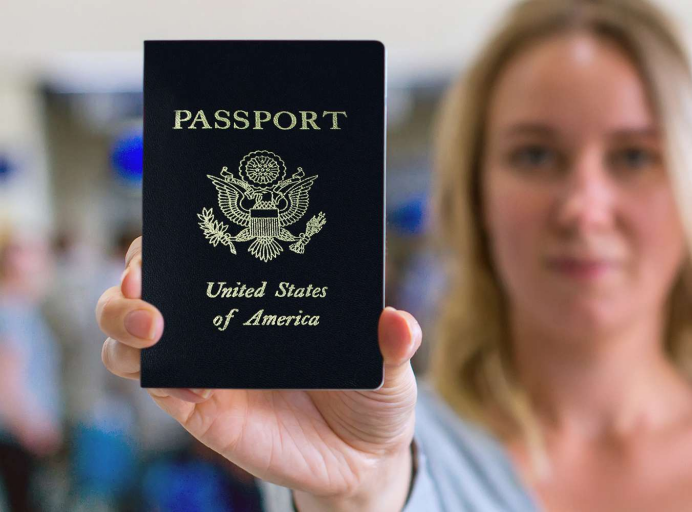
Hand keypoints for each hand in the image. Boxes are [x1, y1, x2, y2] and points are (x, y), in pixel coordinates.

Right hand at [97, 237, 421, 510]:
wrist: (362, 457)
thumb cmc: (370, 392)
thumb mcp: (390, 366)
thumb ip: (392, 345)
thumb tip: (398, 323)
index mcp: (264, 294)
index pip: (206, 248)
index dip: (181, 231)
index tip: (182, 222)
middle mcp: (223, 322)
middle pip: (149, 281)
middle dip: (136, 270)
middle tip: (147, 277)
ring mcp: (205, 364)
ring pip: (131, 333)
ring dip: (123, 320)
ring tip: (153, 326)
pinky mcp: (200, 407)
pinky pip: (155, 384)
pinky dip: (150, 373)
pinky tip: (174, 373)